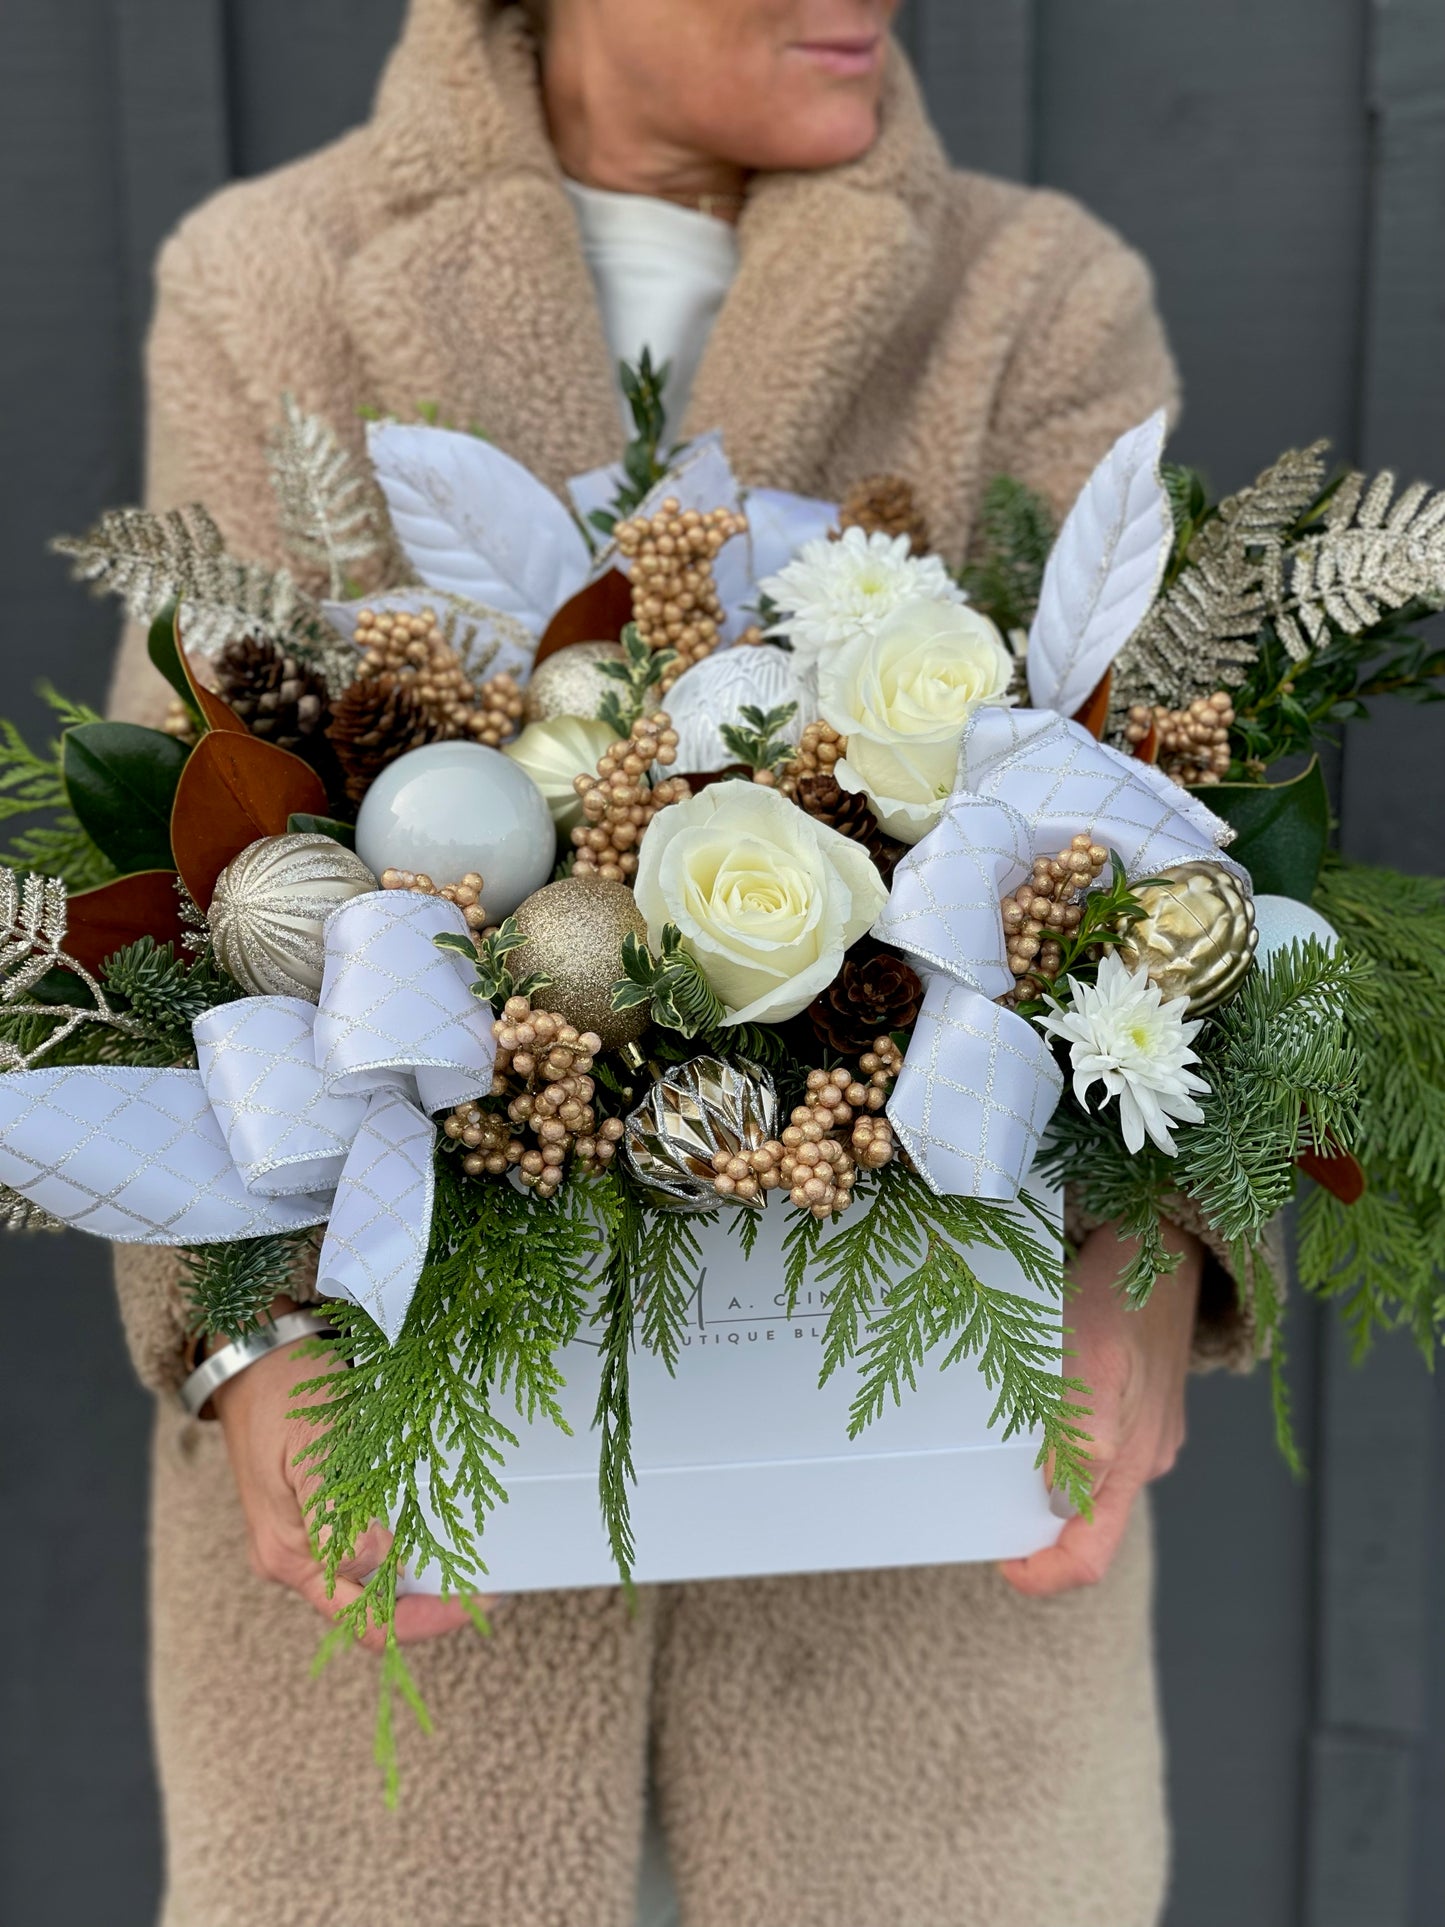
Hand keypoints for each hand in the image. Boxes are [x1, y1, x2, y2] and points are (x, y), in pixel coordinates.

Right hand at [212, 1322, 492, 1650]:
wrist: (254, 1351)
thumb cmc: (283, 1391)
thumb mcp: (315, 1449)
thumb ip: (340, 1515)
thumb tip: (380, 1563)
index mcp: (290, 1555)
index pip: (365, 1621)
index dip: (426, 1619)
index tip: (476, 1597)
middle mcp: (297, 1556)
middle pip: (370, 1609)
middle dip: (428, 1603)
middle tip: (483, 1583)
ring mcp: (306, 1534)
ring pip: (371, 1578)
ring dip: (418, 1574)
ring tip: (467, 1554)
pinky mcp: (317, 1508)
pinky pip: (365, 1542)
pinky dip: (402, 1542)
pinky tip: (433, 1523)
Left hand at [1000, 1221, 1200, 1597]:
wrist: (1164, 1238)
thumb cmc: (1122, 1295)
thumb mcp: (1092, 1360)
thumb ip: (1084, 1436)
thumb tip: (1058, 1505)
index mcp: (1131, 1462)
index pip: (1088, 1557)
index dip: (1041, 1573)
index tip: (996, 1555)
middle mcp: (1141, 1456)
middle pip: (1085, 1528)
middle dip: (1034, 1530)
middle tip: (980, 1501)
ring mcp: (1143, 1430)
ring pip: (1086, 1484)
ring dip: (1042, 1482)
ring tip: (993, 1452)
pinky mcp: (1137, 1401)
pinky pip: (1094, 1443)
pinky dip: (1058, 1442)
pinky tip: (1028, 1409)